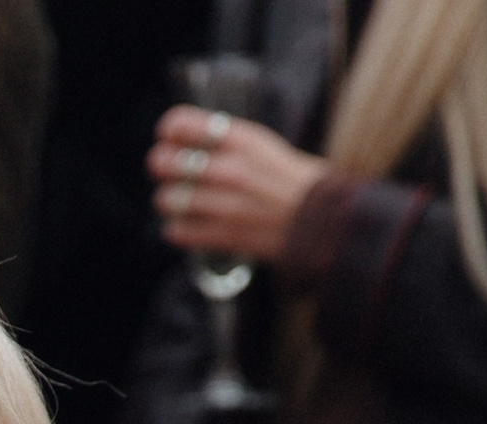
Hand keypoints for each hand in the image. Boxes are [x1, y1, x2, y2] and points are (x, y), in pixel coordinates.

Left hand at [150, 105, 324, 263]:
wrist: (324, 220)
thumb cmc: (293, 180)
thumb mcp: (263, 145)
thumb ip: (225, 141)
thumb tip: (185, 138)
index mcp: (242, 140)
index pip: (180, 124)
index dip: (170, 131)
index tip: (170, 137)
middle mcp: (229, 169)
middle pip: (163, 162)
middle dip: (162, 165)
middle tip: (169, 170)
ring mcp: (224, 204)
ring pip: (166, 199)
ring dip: (170, 200)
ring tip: (181, 200)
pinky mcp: (222, 235)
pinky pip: (176, 230)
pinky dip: (178, 228)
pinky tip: (190, 223)